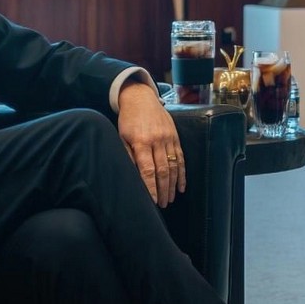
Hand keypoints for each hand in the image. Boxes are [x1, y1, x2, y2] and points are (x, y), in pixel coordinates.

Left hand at [117, 79, 184, 206]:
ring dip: (173, 185)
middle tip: (163, 205)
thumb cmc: (128, 120)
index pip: (148, 170)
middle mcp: (157, 141)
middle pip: (163, 171)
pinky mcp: (176, 137)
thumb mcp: (122, 137)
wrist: (141, 98)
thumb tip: (132, 177)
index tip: (153, 202)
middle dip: (163, 190)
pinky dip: (182, 173)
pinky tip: (181, 186)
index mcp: (141, 142)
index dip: (151, 188)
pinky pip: (181, 158)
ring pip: (173, 166)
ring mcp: (168, 138)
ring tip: (171, 199)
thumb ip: (128, 156)